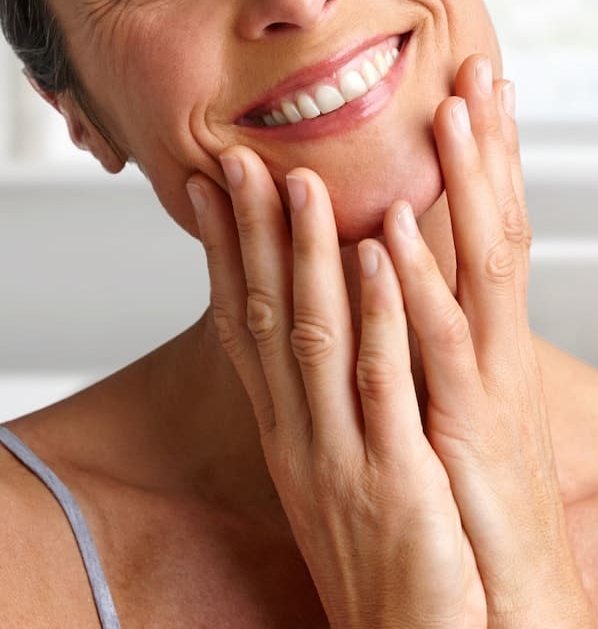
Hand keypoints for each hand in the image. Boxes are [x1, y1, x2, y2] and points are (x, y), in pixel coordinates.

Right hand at [186, 98, 486, 626]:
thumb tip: (310, 334)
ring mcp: (342, 453)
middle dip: (253, 235)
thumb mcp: (334, 465)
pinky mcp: (395, 476)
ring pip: (317, 335)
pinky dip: (378, 315)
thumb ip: (320, 397)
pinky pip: (382, 384)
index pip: (243, 325)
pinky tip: (377, 257)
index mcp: (288, 429)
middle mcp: (301, 434)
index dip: (223, 254)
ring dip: (310, 254)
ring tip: (301, 183)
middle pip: (268, 317)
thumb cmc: (382, 550)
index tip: (208, 192)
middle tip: (239, 161)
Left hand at [376, 54, 592, 627]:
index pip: (487, 233)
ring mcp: (488, 384)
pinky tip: (395, 234)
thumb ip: (432, 349)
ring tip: (450, 113)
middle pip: (495, 228)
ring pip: (481, 266)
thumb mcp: (452, 412)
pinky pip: (443, 346)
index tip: (471, 97)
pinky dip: (418, 285)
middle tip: (477, 69)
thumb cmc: (475, 510)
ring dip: (464, 187)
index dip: (481, 163)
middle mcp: (494, 351)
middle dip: (486, 147)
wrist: (509, 609)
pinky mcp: (472, 429)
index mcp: (485, 345)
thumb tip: (399, 292)